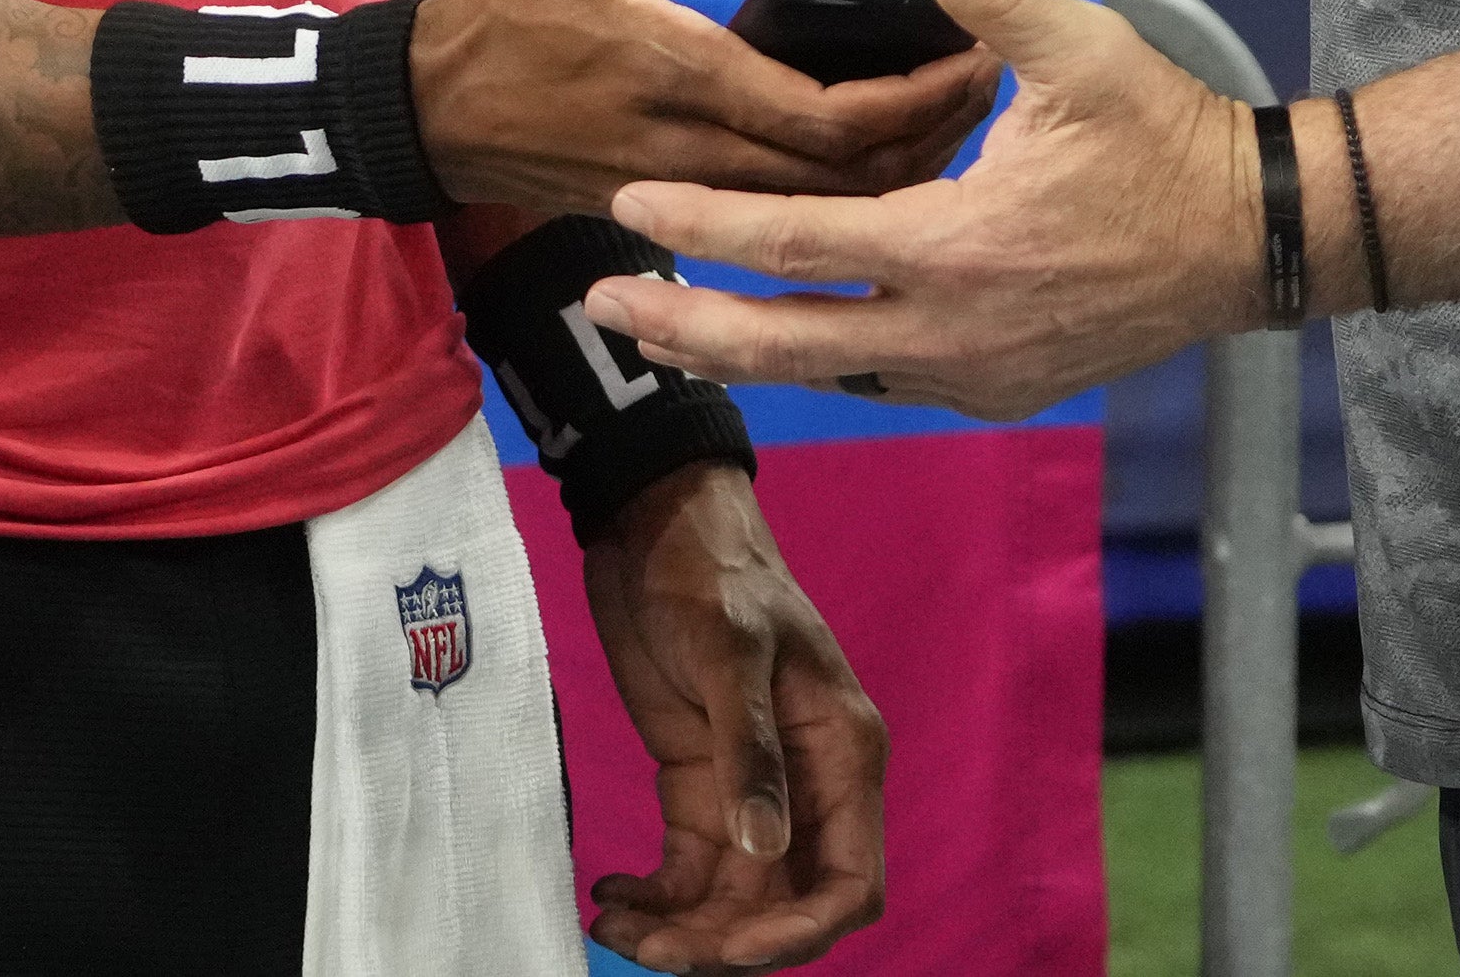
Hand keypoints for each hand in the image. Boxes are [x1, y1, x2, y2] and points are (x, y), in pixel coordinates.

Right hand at [414, 0, 997, 216]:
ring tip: (957, 121)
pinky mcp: (672, 209)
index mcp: (683, 77)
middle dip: (930, 142)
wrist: (433, 110)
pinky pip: (780, 217)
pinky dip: (842, 193)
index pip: (831, 118)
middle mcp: (695, 149)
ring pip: (822, 210)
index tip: (979, 58)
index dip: (916, 100)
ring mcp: (684, 192)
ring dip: (895, 174)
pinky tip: (882, 157)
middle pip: (849, 180)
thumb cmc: (506, 10)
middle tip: (994, 90)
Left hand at [579, 466, 887, 973]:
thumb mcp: (730, 652)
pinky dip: (655, 898)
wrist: (655, 525)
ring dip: (682, 931)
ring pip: (731, 900)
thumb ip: (749, 751)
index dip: (800, 932)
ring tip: (616, 924)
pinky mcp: (697, 785)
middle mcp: (808, 786)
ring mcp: (750, 790)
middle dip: (725, 942)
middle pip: (785, 906)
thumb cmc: (711, 572)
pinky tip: (610, 894)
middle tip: (653, 949)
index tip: (731, 947)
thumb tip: (766, 851)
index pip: (849, 882)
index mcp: (843, 755)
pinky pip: (689, 871)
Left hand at [589, 0, 1257, 419]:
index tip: (630, 200)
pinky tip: (788, 338)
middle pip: (781, 342)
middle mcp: (949, 329)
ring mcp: (976, 372)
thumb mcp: (1081, 50)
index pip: (789, 241)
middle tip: (601, 298)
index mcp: (948, 245)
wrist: (1250, 238)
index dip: (700, 220)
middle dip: (682, 323)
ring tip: (669, 330)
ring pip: (831, 376)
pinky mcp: (1004, 391)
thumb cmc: (1164, 137)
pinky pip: (890, 381)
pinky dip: (829, 362)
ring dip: (745, 351)